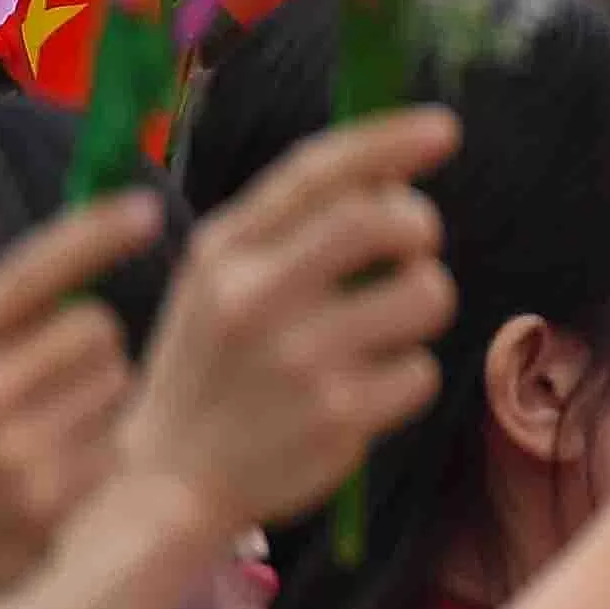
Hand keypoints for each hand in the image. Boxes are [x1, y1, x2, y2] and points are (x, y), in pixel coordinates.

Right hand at [0, 197, 152, 607]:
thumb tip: (86, 244)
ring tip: (39, 434)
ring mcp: (14, 455)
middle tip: (51, 380)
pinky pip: (117, 444)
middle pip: (96, 326)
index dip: (93, 235)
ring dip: (96, 399)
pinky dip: (96, 455)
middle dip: (90, 344)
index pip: (28, 272)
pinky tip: (48, 480)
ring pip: (116, 382)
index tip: (144, 207)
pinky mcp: (52, 503)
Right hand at [117, 110, 460, 531]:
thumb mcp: (217, 281)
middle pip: (385, 222)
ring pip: (426, 293)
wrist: (166, 480)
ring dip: (422, 304)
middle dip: (419, 227)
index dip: (386, 141)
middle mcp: (255, 298)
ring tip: (379, 329)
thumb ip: (289, 225)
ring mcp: (298, 360)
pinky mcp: (338, 417)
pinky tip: (362, 394)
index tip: (443, 128)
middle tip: (412, 250)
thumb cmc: (211, 365)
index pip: (316, 173)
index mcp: (223, 252)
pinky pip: (421, 371)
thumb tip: (393, 179)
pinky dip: (406, 378)